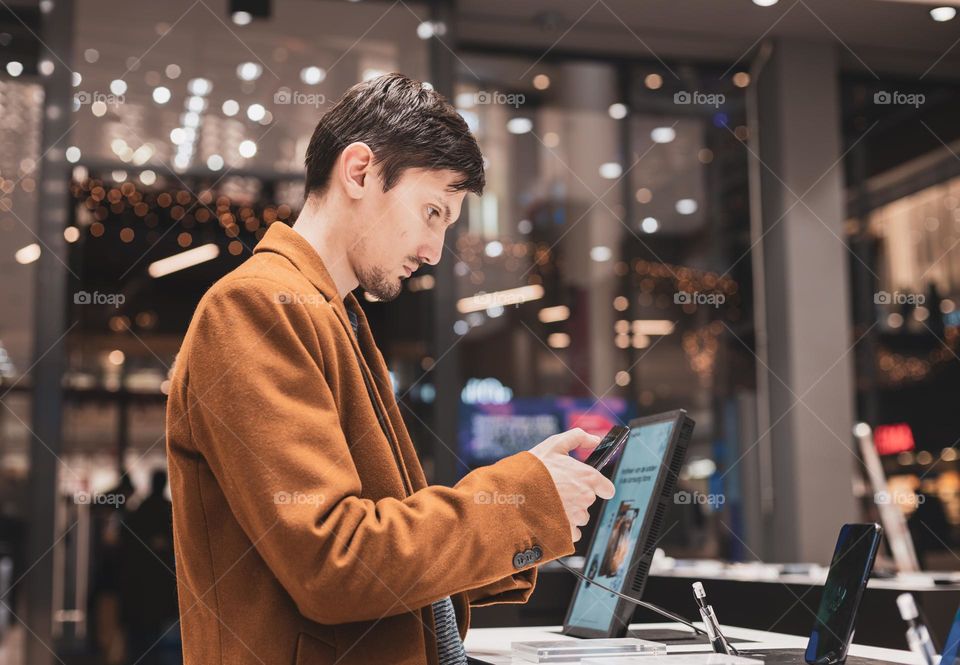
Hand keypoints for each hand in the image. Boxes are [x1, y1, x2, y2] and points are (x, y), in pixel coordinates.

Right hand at [529, 428, 615, 542]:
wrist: (514, 490)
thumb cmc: (534, 467)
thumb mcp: (555, 444)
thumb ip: (578, 437)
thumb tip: (595, 440)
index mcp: (588, 477)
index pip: (608, 489)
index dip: (599, 486)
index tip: (588, 484)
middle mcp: (586, 497)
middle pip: (590, 501)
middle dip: (578, 497)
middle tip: (560, 490)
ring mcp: (576, 515)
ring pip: (581, 517)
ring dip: (572, 512)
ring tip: (554, 503)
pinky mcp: (567, 530)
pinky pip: (574, 532)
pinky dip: (566, 527)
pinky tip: (553, 516)